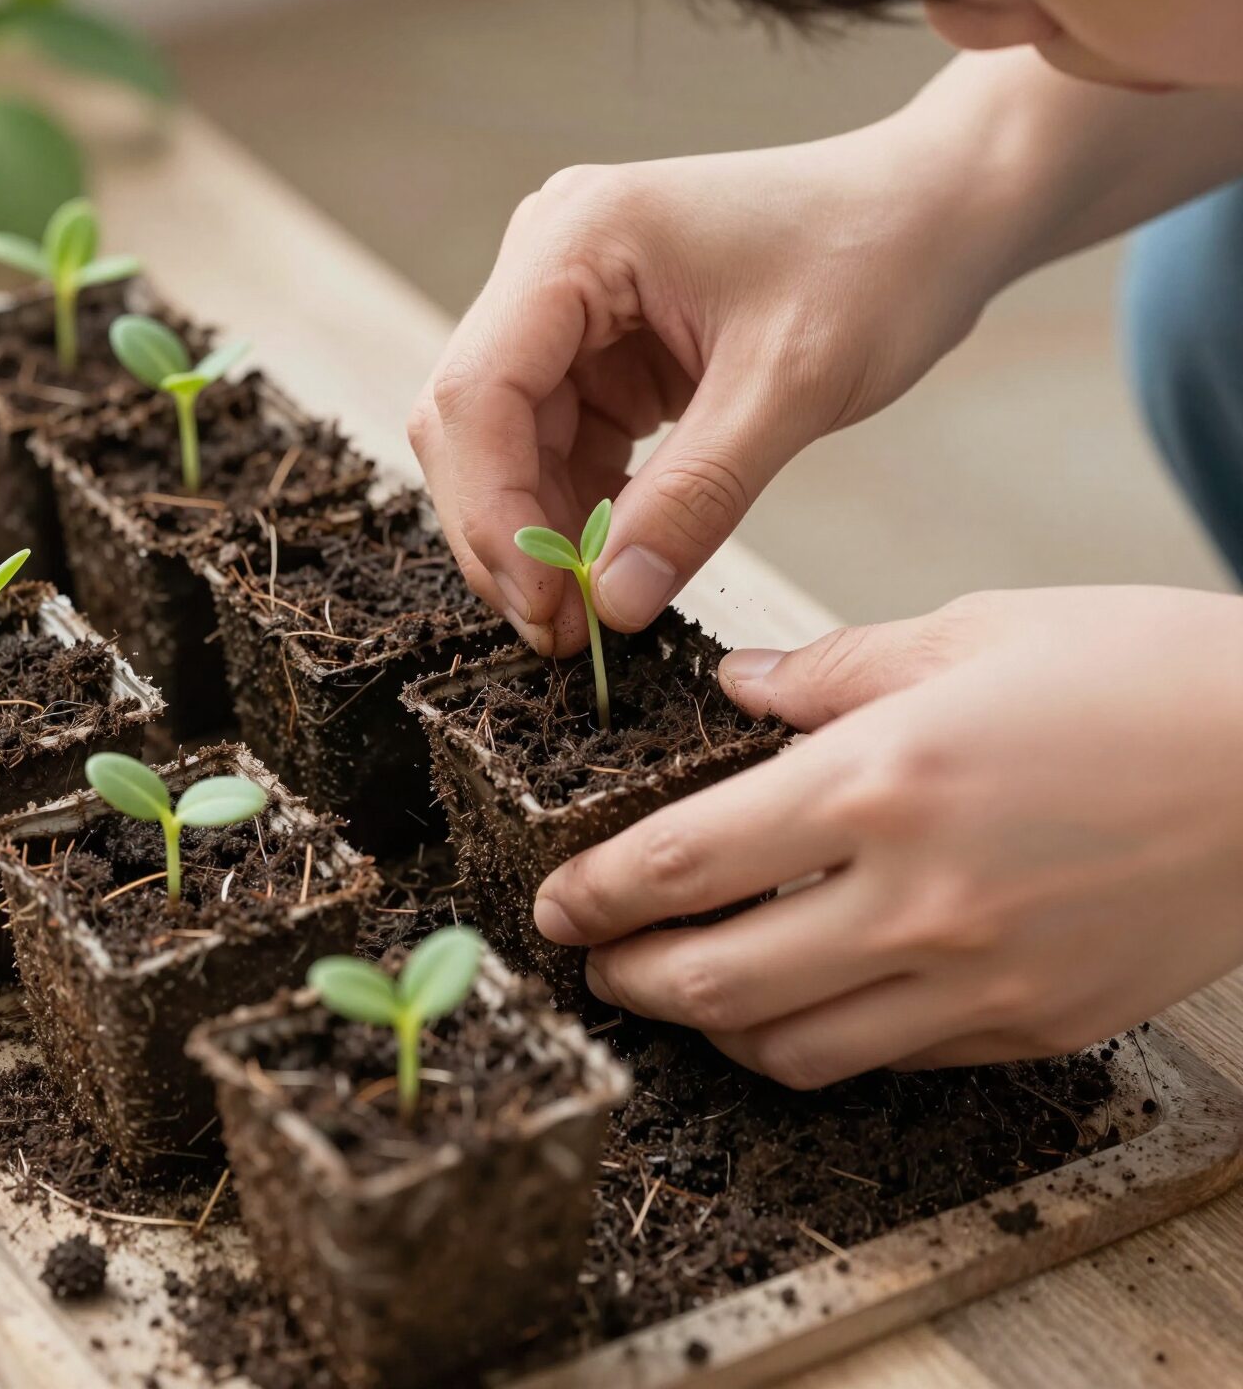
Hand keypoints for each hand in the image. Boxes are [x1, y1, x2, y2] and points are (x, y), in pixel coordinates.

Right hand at [409, 122, 1013, 655]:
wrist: (932, 212)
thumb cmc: (875, 260)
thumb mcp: (788, 389)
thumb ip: (693, 500)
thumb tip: (612, 605)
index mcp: (576, 238)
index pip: (477, 392)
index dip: (492, 513)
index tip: (546, 605)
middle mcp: (549, 260)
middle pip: (472, 422)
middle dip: (507, 533)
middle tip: (561, 631)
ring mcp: (570, 304)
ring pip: (507, 444)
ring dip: (539, 532)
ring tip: (593, 611)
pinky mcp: (600, 346)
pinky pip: (559, 444)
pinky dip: (577, 510)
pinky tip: (615, 560)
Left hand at [532, 587, 1242, 1085]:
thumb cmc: (1135, 674)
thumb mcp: (968, 633)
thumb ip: (829, 672)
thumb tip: (737, 688)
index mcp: (880, 781)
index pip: (682, 864)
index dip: (597, 895)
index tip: (556, 906)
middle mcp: (916, 899)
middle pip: (714, 982)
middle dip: (629, 981)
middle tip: (594, 962)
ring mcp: (978, 979)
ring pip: (792, 1047)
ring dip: (711, 1027)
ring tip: (683, 988)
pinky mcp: (1034, 1027)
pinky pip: (889, 1057)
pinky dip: (818, 1038)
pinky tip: (802, 997)